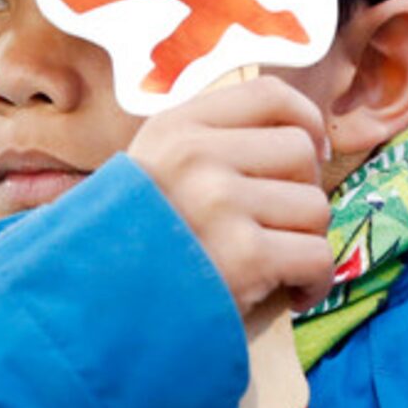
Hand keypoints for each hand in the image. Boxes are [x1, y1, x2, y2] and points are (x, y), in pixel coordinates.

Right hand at [130, 76, 335, 324]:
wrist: (90, 312)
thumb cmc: (133, 249)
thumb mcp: (151, 171)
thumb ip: (208, 146)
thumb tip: (304, 140)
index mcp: (174, 128)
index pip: (269, 94)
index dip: (306, 121)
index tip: (311, 153)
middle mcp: (196, 156)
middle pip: (300, 150)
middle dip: (304, 191)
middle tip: (281, 226)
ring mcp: (219, 204)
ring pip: (315, 206)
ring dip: (307, 241)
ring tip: (279, 264)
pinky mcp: (242, 257)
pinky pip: (317, 256)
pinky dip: (315, 282)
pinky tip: (291, 293)